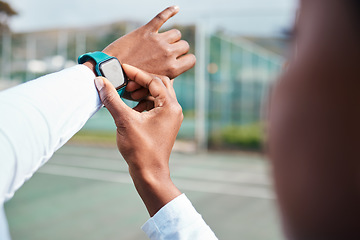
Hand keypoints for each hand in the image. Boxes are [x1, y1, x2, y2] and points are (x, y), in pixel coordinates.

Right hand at [94, 64, 181, 215]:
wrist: (149, 173)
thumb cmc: (141, 150)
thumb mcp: (124, 121)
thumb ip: (112, 99)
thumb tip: (100, 82)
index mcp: (170, 106)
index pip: (154, 81)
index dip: (136, 73)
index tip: (122, 68)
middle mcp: (174, 110)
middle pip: (159, 85)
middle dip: (140, 83)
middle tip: (125, 86)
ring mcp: (170, 118)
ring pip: (157, 95)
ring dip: (141, 93)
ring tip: (125, 96)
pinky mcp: (163, 124)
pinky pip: (154, 106)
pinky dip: (142, 103)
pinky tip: (129, 108)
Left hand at [103, 6, 195, 78]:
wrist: (110, 73)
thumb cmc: (130, 85)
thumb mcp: (153, 88)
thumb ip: (165, 79)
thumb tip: (171, 76)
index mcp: (172, 69)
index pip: (191, 59)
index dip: (186, 59)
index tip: (179, 60)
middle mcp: (168, 53)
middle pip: (184, 45)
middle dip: (178, 48)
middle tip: (167, 53)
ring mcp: (157, 41)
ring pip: (176, 33)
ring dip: (171, 37)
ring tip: (163, 41)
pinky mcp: (146, 31)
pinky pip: (162, 17)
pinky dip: (170, 11)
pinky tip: (176, 8)